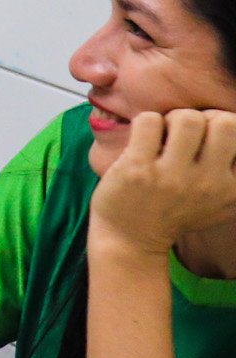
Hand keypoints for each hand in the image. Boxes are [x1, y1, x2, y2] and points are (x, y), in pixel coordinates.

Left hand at [89, 109, 235, 258]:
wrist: (132, 239)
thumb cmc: (177, 213)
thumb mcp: (221, 203)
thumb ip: (235, 175)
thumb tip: (235, 127)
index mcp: (232, 189)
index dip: (222, 126)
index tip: (206, 138)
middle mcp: (208, 183)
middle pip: (223, 123)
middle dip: (202, 118)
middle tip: (184, 132)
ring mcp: (172, 176)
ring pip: (186, 118)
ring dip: (172, 119)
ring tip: (164, 135)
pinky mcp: (138, 169)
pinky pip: (149, 121)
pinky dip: (146, 122)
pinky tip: (144, 139)